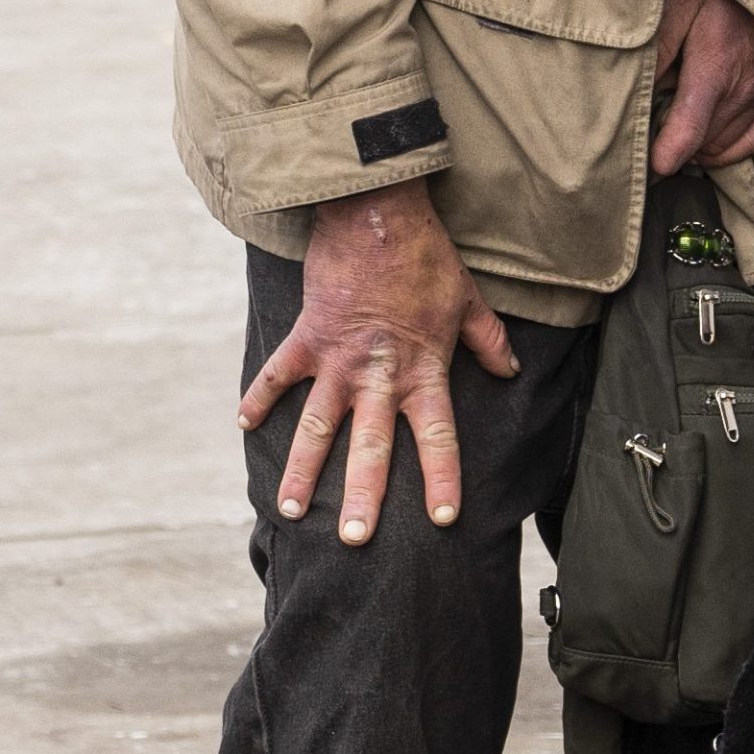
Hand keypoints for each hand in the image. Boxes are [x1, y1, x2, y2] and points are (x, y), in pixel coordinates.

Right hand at [240, 182, 515, 542]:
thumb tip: (510, 368)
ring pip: (317, 426)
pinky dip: (259, 397)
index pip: (437, 435)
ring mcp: (338, 359)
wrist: (377, 214)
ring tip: (290, 510)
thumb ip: (488, 340)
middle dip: (361, 496)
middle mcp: (379, 374)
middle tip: (353, 540)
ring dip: (302, 469)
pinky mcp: (307, 336)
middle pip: (370, 447)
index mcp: (423, 369)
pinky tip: (243, 424)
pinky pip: (278, 374)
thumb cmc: (427, 256)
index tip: (443, 518)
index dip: (441, 477)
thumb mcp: (468, 300)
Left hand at [649, 0, 753, 173]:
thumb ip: (656, 48)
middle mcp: (743, 90)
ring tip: (676, 128)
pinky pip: (752, 143)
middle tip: (652, 127)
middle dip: (674, 145)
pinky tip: (706, 139)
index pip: (689, 129)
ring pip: (723, 148)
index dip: (665, 154)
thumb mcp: (677, 6)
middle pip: (702, 144)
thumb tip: (633, 89)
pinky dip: (727, 150)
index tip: (649, 164)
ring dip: (697, 147)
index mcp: (714, 67)